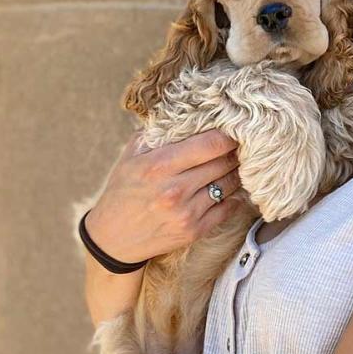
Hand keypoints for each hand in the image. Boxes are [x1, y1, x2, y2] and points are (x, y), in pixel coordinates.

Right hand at [86, 127, 246, 262]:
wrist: (112, 239)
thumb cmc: (123, 191)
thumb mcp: (131, 156)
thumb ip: (158, 134)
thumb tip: (187, 114)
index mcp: (159, 165)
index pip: (211, 144)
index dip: (228, 136)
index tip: (233, 131)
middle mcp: (175, 189)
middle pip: (224, 163)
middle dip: (235, 153)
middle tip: (240, 147)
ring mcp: (186, 213)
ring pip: (229, 185)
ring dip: (235, 173)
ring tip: (235, 165)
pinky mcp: (194, 231)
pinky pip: (228, 208)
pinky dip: (233, 196)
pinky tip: (230, 188)